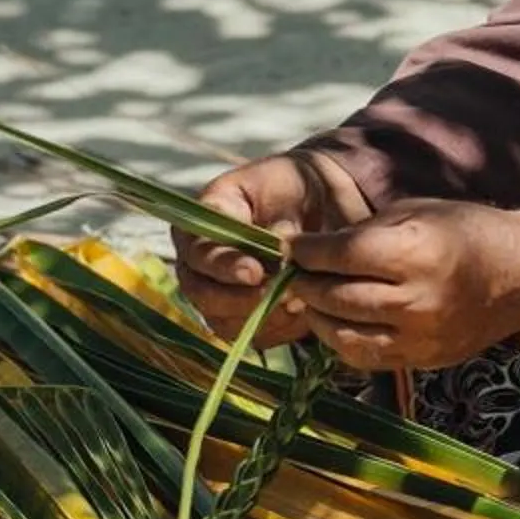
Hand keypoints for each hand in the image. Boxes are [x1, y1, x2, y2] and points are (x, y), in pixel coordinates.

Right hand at [173, 149, 372, 344]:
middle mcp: (201, 262)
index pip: (197, 250)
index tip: (255, 272)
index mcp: (202, 222)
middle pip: (200, 293)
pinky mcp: (243, 317)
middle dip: (239, 299)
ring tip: (297, 301)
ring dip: (261, 316)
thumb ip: (271, 218)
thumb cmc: (296, 186)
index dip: (222, 267)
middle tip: (279, 295)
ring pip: (223, 320)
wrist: (322, 205)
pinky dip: (278, 329)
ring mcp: (218, 293)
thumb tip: (277, 257)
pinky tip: (301, 311)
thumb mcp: (283, 183)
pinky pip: (251, 335)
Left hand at [289, 199, 519, 372]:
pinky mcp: (423, 361)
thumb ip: (364, 232)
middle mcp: (417, 299)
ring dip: (317, 317)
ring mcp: (421, 336)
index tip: (288, 247)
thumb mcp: (416, 211)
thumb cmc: (466, 230)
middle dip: (305, 284)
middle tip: (291, 273)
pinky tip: (337, 322)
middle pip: (337, 297)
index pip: (340, 255)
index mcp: (415, 252)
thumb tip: (311, 248)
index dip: (306, 251)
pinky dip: (342, 341)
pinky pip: (366, 358)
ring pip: (344, 335)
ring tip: (310, 299)